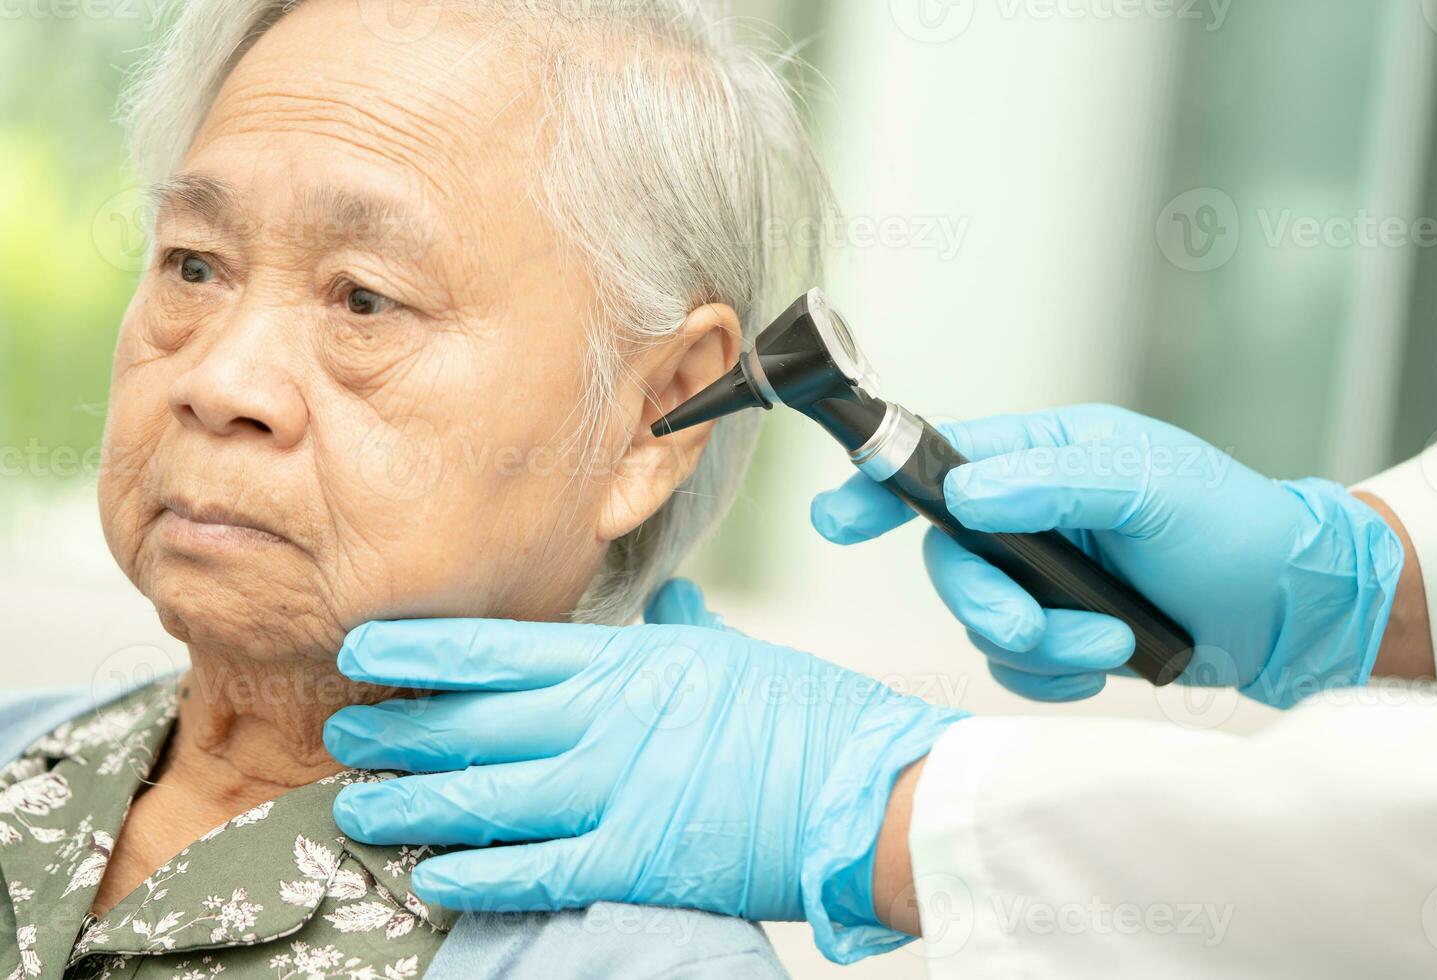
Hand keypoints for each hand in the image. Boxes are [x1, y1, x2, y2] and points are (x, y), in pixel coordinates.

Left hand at [325, 581, 966, 963]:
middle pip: (471, 724)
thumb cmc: (802, 717)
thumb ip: (677, 629)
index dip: (418, 651)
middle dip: (393, 731)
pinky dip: (473, 871)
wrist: (864, 791)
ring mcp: (614, 794)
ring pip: (483, 797)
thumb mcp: (731, 652)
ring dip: (410, 803)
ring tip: (357, 805)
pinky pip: (531, 868)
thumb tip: (664, 600)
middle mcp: (606, 722)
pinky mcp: (631, 861)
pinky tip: (430, 871)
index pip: (496, 648)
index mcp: (627, 661)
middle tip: (340, 735)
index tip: (363, 649)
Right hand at [811, 404, 1403, 707]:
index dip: (880, 486)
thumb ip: (1052, 484)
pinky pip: (1014, 666)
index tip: (835, 519)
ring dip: (1042, 644)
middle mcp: (1032, 513)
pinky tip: (1107, 663)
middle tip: (1030, 627)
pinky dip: (1053, 675)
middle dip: (987, 603)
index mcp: (1045, 456)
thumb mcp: (1149, 486)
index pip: (940, 461)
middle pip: (951, 560)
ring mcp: (1044, 576)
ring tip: (1113, 640)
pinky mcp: (1061, 630)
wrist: (1293, 612)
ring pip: (982, 620)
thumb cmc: (1234, 526)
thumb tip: (963, 495)